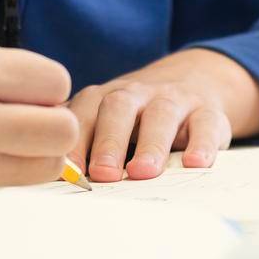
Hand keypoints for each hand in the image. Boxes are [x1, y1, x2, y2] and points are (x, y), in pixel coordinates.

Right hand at [0, 23, 78, 224]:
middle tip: (20, 122)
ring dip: (32, 155)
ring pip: (46, 166)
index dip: (44, 87)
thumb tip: (43, 85)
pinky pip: (13, 190)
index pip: (54, 81)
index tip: (26, 93)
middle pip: (62, 128)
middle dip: (48, 122)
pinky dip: (7, 179)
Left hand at [67, 48, 258, 182]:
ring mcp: (173, 100)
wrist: (194, 80)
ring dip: (151, 145)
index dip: (75, 142)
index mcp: (105, 98)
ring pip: (161, 115)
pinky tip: (195, 164)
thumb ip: (82, 145)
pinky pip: (205, 124)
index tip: (68, 173)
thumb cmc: (137, 117)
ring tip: (143, 172)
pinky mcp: (207, 112)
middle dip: (109, 141)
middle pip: (119, 108)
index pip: (84, 114)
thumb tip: (51, 179)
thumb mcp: (107, 122)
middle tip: (103, 174)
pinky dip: (202, 144)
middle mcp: (137, 94)